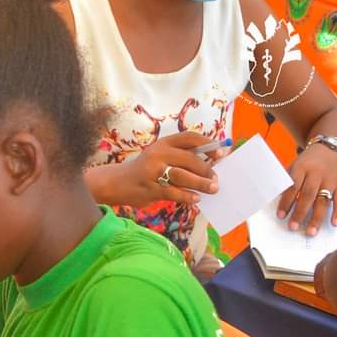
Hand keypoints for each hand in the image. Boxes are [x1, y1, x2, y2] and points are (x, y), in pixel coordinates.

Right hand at [98, 131, 220, 208]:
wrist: (116, 183)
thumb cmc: (144, 170)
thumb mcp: (159, 156)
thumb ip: (180, 157)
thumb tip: (209, 162)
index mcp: (163, 143)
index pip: (189, 138)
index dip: (208, 143)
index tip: (220, 153)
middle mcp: (158, 154)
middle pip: (190, 159)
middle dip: (206, 169)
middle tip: (216, 179)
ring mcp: (153, 171)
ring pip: (183, 176)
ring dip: (201, 183)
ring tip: (212, 189)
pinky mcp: (150, 188)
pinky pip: (174, 192)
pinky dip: (187, 196)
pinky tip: (195, 198)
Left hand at [277, 144, 336, 234]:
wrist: (330, 148)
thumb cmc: (307, 162)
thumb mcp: (294, 166)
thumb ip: (287, 182)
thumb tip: (276, 202)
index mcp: (302, 168)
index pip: (293, 187)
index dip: (286, 202)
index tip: (280, 216)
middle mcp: (317, 173)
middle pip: (308, 195)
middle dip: (300, 213)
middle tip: (292, 227)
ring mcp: (330, 179)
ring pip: (324, 200)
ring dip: (317, 218)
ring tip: (310, 231)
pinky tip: (334, 223)